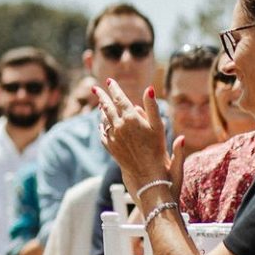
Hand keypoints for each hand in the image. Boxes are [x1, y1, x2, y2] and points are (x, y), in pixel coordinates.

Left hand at [93, 80, 179, 195]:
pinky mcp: (109, 146)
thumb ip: (152, 107)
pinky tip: (101, 123)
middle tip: (95, 88)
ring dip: (101, 110)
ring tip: (100, 104)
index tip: (109, 81)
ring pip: (103, 119)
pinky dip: (101, 125)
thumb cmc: (158, 150)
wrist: (147, 174)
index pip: (119, 98)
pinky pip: (102, 132)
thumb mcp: (158, 127)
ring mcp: (112, 136)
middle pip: (106, 106)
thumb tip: (149, 88)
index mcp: (131, 118)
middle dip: (101, 96)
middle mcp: (118, 126)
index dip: (114, 89)